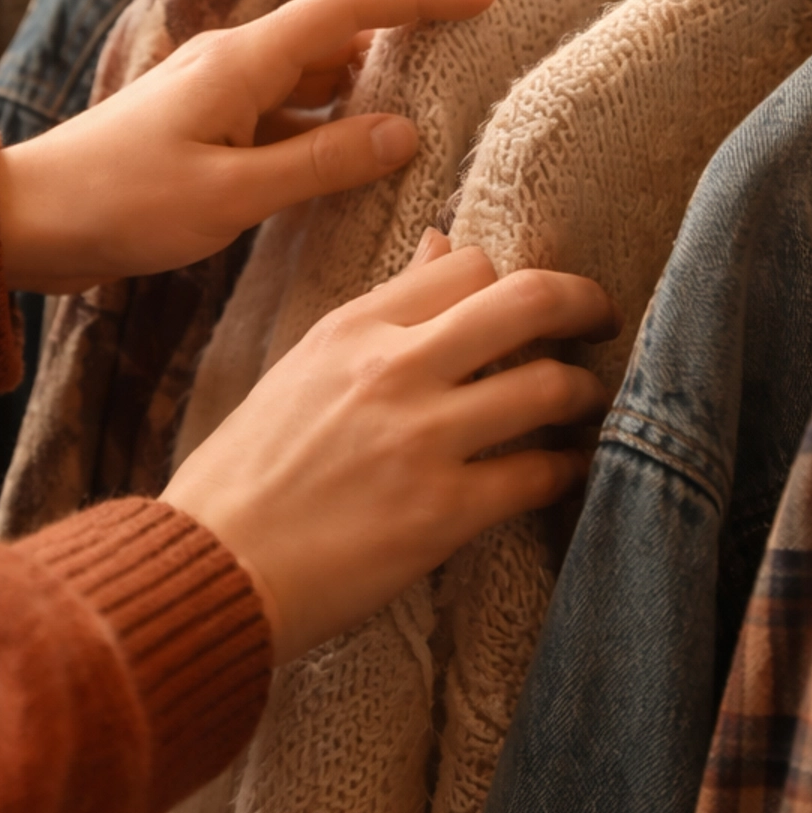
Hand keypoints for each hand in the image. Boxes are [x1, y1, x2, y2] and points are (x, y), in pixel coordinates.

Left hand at [0, 0, 494, 293]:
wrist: (27, 220)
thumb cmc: (119, 205)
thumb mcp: (232, 195)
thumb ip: (322, 163)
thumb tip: (405, 134)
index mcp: (243, 61)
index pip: (352, 5)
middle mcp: (235, 63)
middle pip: (339, 38)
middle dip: (406, 45)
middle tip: (473, 65)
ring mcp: (218, 95)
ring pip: (313, 84)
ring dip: (367, 98)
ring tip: (432, 122)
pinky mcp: (205, 131)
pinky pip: (285, 120)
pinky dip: (325, 134)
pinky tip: (354, 168)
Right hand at [166, 234, 617, 662]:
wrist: (208, 569)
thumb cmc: (246, 475)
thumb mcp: (302, 368)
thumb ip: (380, 311)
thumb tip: (443, 243)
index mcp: (352, 328)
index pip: (467, 263)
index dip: (511, 280)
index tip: (530, 305)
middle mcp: (392, 369)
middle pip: (527, 300)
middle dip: (584, 303)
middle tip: (602, 320)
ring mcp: (421, 440)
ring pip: (548, 385)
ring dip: (584, 394)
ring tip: (587, 405)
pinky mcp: (442, 513)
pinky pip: (538, 475)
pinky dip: (567, 469)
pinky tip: (568, 471)